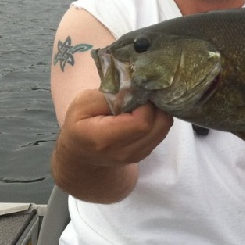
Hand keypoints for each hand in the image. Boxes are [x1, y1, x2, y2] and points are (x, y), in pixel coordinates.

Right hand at [52, 89, 172, 201]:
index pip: (142, 122)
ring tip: (145, 99)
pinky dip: (159, 117)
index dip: (145, 103)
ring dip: (159, 109)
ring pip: (164, 127)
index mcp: (104, 140)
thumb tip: (135, 88)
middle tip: (144, 91)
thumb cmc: (80, 124)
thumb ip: (110, 95)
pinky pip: (162, 131)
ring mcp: (138, 156)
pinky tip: (146, 109)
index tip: (136, 90)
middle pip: (158, 124)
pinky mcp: (146, 153)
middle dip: (156, 103)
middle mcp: (125, 153)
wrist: (81, 154)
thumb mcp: (83, 103)